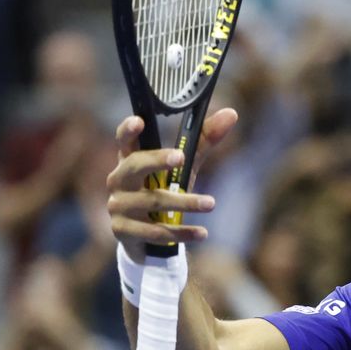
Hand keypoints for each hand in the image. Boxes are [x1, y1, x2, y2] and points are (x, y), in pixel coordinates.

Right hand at [106, 109, 237, 260]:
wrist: (144, 236)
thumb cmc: (162, 189)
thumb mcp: (183, 166)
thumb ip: (204, 140)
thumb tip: (232, 113)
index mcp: (130, 159)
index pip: (124, 140)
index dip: (128, 130)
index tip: (139, 121)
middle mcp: (118, 180)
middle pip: (135, 166)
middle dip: (157, 160)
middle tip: (181, 157)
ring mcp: (117, 206)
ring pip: (153, 201)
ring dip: (185, 202)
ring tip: (211, 203)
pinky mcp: (122, 230)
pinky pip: (155, 231)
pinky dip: (181, 232)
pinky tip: (202, 233)